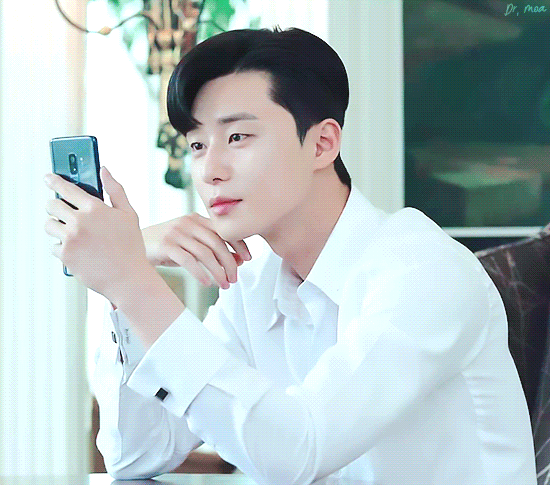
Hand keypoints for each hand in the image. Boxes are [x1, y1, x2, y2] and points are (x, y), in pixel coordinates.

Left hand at [44, 167, 151, 300]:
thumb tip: (104, 170)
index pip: (67, 188)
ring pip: (48, 224)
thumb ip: (115, 190)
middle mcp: (80, 221)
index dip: (55, 181)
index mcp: (95, 208)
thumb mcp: (129, 215)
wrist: (128, 278)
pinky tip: (77, 250)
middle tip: (62, 212)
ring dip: (56, 226)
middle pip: (52, 205)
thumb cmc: (131, 246)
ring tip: (71, 233)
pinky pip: (53, 245)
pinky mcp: (65, 255)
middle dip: (55, 207)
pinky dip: (62, 247)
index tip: (48, 178)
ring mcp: (70, 238)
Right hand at [142, 213, 251, 288]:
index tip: (249, 257)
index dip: (239, 244)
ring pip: (205, 253)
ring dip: (217, 272)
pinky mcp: (166, 245)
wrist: (135, 244)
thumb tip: (239, 260)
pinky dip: (200, 273)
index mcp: (197, 219)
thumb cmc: (166, 245)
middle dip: (229, 263)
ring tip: (223, 284)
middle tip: (234, 278)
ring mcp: (176, 233)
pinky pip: (188, 261)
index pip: (224, 230)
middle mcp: (188, 223)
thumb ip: (213, 250)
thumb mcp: (192, 245)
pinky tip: (206, 283)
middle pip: (217, 243)